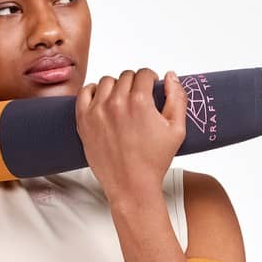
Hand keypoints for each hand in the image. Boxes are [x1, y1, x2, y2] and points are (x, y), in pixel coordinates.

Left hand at [75, 67, 186, 202]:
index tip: (150, 89)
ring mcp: (97, 111)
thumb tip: (170, 75)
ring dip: (115, 87)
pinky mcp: (84, 121)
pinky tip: (102, 100)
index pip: (144, 73)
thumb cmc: (154, 162)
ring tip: (121, 103)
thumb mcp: (177, 130)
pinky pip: (85, 92)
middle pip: (126, 76)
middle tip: (137, 101)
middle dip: (134, 85)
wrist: (132, 187)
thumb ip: (177, 98)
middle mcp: (116, 102)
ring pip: (106, 82)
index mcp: (140, 101)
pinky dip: (93, 92)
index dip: (150, 80)